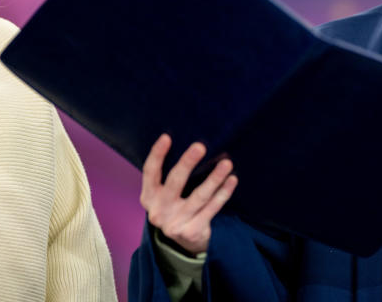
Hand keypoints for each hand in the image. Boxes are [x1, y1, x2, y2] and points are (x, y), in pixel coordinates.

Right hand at [139, 133, 237, 254]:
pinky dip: (223, 193)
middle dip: (187, 163)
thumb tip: (195, 147)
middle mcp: (158, 211)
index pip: (150, 173)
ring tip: (227, 163)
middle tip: (200, 146)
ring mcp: (174, 223)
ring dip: (214, 178)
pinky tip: (232, 180)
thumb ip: (171, 178)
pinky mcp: (191, 232)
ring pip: (199, 196)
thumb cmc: (176, 207)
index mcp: (149, 197)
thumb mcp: (165, 195)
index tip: (167, 137)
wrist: (182, 244)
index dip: (157, 155)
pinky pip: (212, 208)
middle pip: (174, 182)